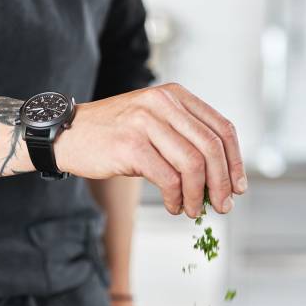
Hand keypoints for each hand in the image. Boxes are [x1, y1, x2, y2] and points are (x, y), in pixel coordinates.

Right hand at [54, 83, 246, 218]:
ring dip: (199, 195)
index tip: (238, 187)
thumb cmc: (112, 134)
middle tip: (223, 206)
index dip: (235, 161)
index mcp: (175, 95)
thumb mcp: (153, 123)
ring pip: (192, 165)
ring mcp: (146, 122)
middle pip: (211, 147)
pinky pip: (168, 178)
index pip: (221, 128)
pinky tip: (173, 206)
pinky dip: (176, 198)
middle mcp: (163, 103)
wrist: (67, 134)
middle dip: (222, 183)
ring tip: (193, 210)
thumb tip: (219, 178)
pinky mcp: (130, 146)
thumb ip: (183, 139)